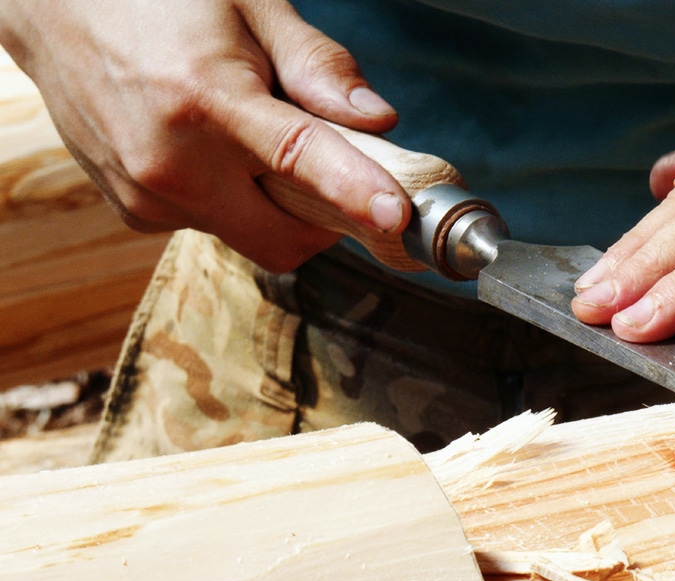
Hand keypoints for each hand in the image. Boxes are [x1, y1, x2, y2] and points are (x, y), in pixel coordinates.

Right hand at [0, 0, 407, 271]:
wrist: (55, 11)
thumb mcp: (251, 5)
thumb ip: (317, 66)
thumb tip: (378, 120)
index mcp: (206, 101)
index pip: (297, 160)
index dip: (353, 192)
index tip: (394, 216)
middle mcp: (172, 163)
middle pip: (285, 239)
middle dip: (326, 220)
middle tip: (341, 173)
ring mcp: (147, 196)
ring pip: (252, 236)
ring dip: (277, 206)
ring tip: (254, 138)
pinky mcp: (135, 212)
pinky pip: (213, 226)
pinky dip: (235, 201)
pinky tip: (213, 150)